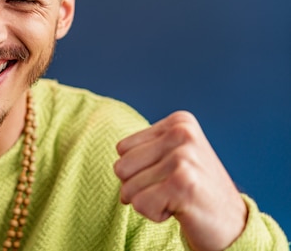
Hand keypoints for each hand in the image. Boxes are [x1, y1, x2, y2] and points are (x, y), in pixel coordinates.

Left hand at [114, 111, 246, 250]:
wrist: (233, 225)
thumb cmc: (194, 191)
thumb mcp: (171, 157)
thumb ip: (141, 150)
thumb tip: (115, 165)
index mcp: (179, 122)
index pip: (122, 149)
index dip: (139, 171)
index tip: (169, 176)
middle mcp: (182, 133)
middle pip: (121, 167)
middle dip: (139, 187)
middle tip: (171, 191)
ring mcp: (184, 157)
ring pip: (128, 188)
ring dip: (148, 201)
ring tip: (177, 199)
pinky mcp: (183, 183)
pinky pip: (140, 204)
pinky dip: (155, 214)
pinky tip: (180, 209)